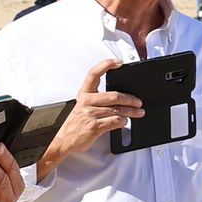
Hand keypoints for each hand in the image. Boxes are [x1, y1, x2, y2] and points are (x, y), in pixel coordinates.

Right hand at [37, 59, 143, 180]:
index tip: (118, 62)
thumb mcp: (80, 106)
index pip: (94, 74)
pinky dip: (123, 122)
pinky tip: (124, 122)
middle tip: (138, 102)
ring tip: (138, 112)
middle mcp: (86, 102)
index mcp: (83, 94)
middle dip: (130, 99)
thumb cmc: (73, 123)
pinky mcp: (95, 126)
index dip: (106, 65)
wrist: (63, 140)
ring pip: (118, 110)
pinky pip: (115, 121)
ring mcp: (90, 114)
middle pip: (114, 96)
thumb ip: (96, 100)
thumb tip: (117, 97)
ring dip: (131, 112)